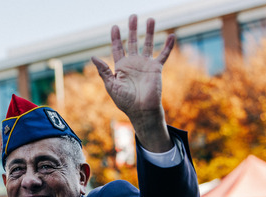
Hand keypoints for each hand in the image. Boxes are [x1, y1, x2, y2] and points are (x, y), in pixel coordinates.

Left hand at [92, 14, 173, 151]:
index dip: (116, 38)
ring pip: (148, 44)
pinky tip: (171, 35)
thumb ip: (104, 71)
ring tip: (151, 19)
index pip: (118, 48)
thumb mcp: (111, 86)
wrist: (141, 110)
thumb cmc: (125, 101)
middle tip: (133, 16)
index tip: (115, 27)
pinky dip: (168, 46)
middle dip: (133, 29)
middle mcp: (133, 63)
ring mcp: (145, 65)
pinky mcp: (156, 68)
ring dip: (150, 32)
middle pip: (133, 42)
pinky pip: (163, 55)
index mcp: (121, 67)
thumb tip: (93, 57)